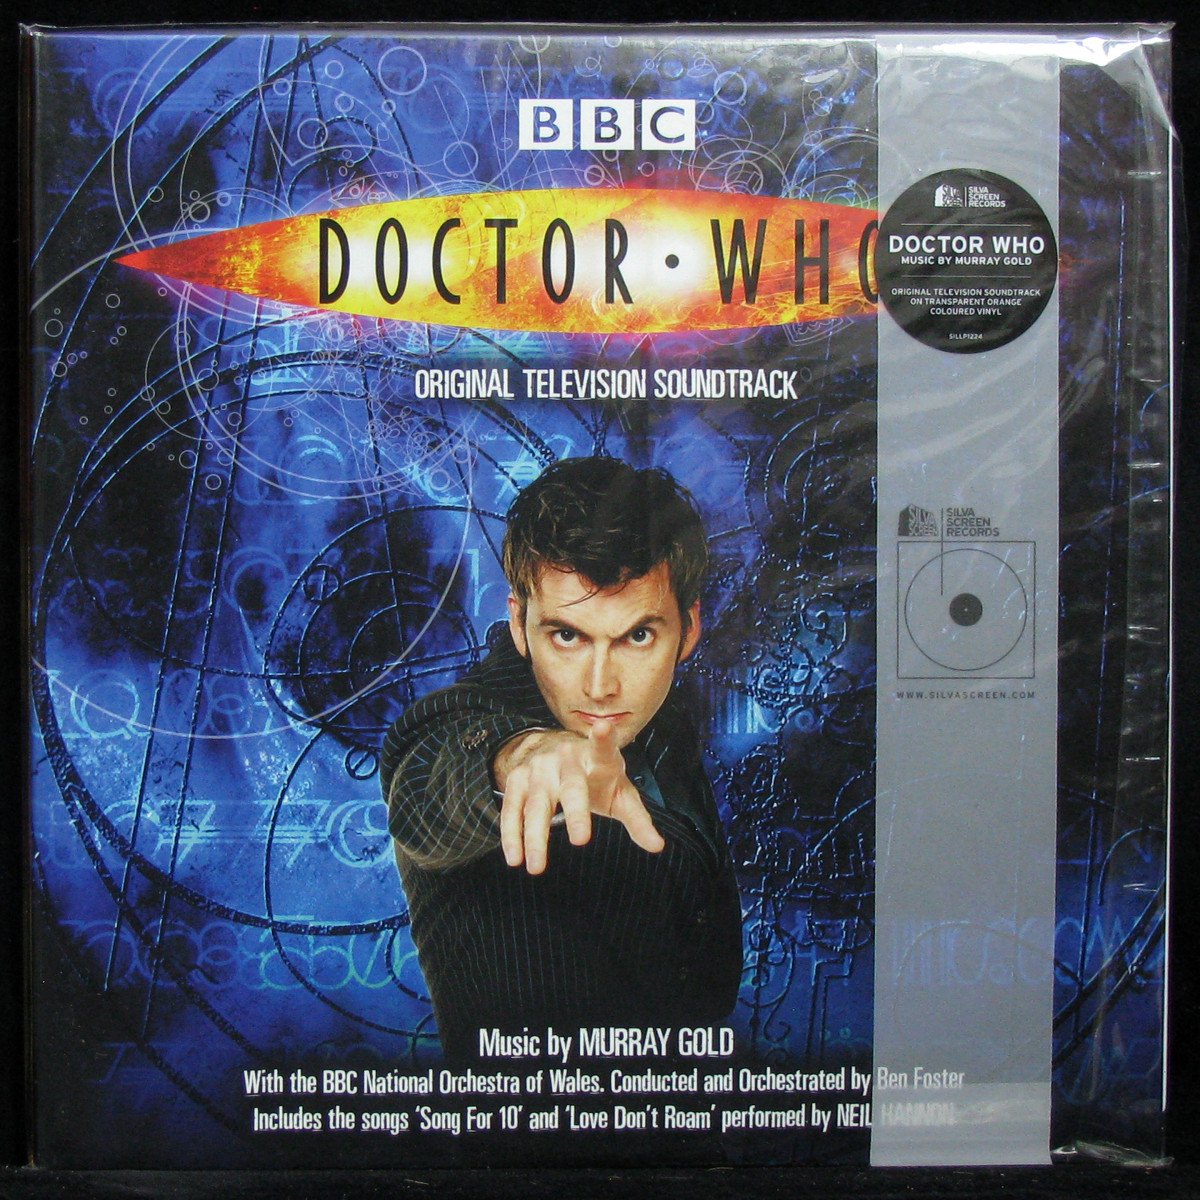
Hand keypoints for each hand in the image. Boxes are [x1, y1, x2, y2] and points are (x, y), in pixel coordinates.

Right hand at [493, 723, 664, 873]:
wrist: (557, 752)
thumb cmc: (599, 779)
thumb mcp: (621, 794)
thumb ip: (638, 820)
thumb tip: (658, 846)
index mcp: (599, 758)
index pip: (604, 749)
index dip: (604, 739)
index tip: (604, 728)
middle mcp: (568, 758)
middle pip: (572, 786)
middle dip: (577, 812)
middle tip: (581, 840)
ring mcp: (540, 767)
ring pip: (538, 803)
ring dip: (536, 837)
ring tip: (537, 868)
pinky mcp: (518, 778)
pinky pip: (512, 808)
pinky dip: (512, 834)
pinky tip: (515, 858)